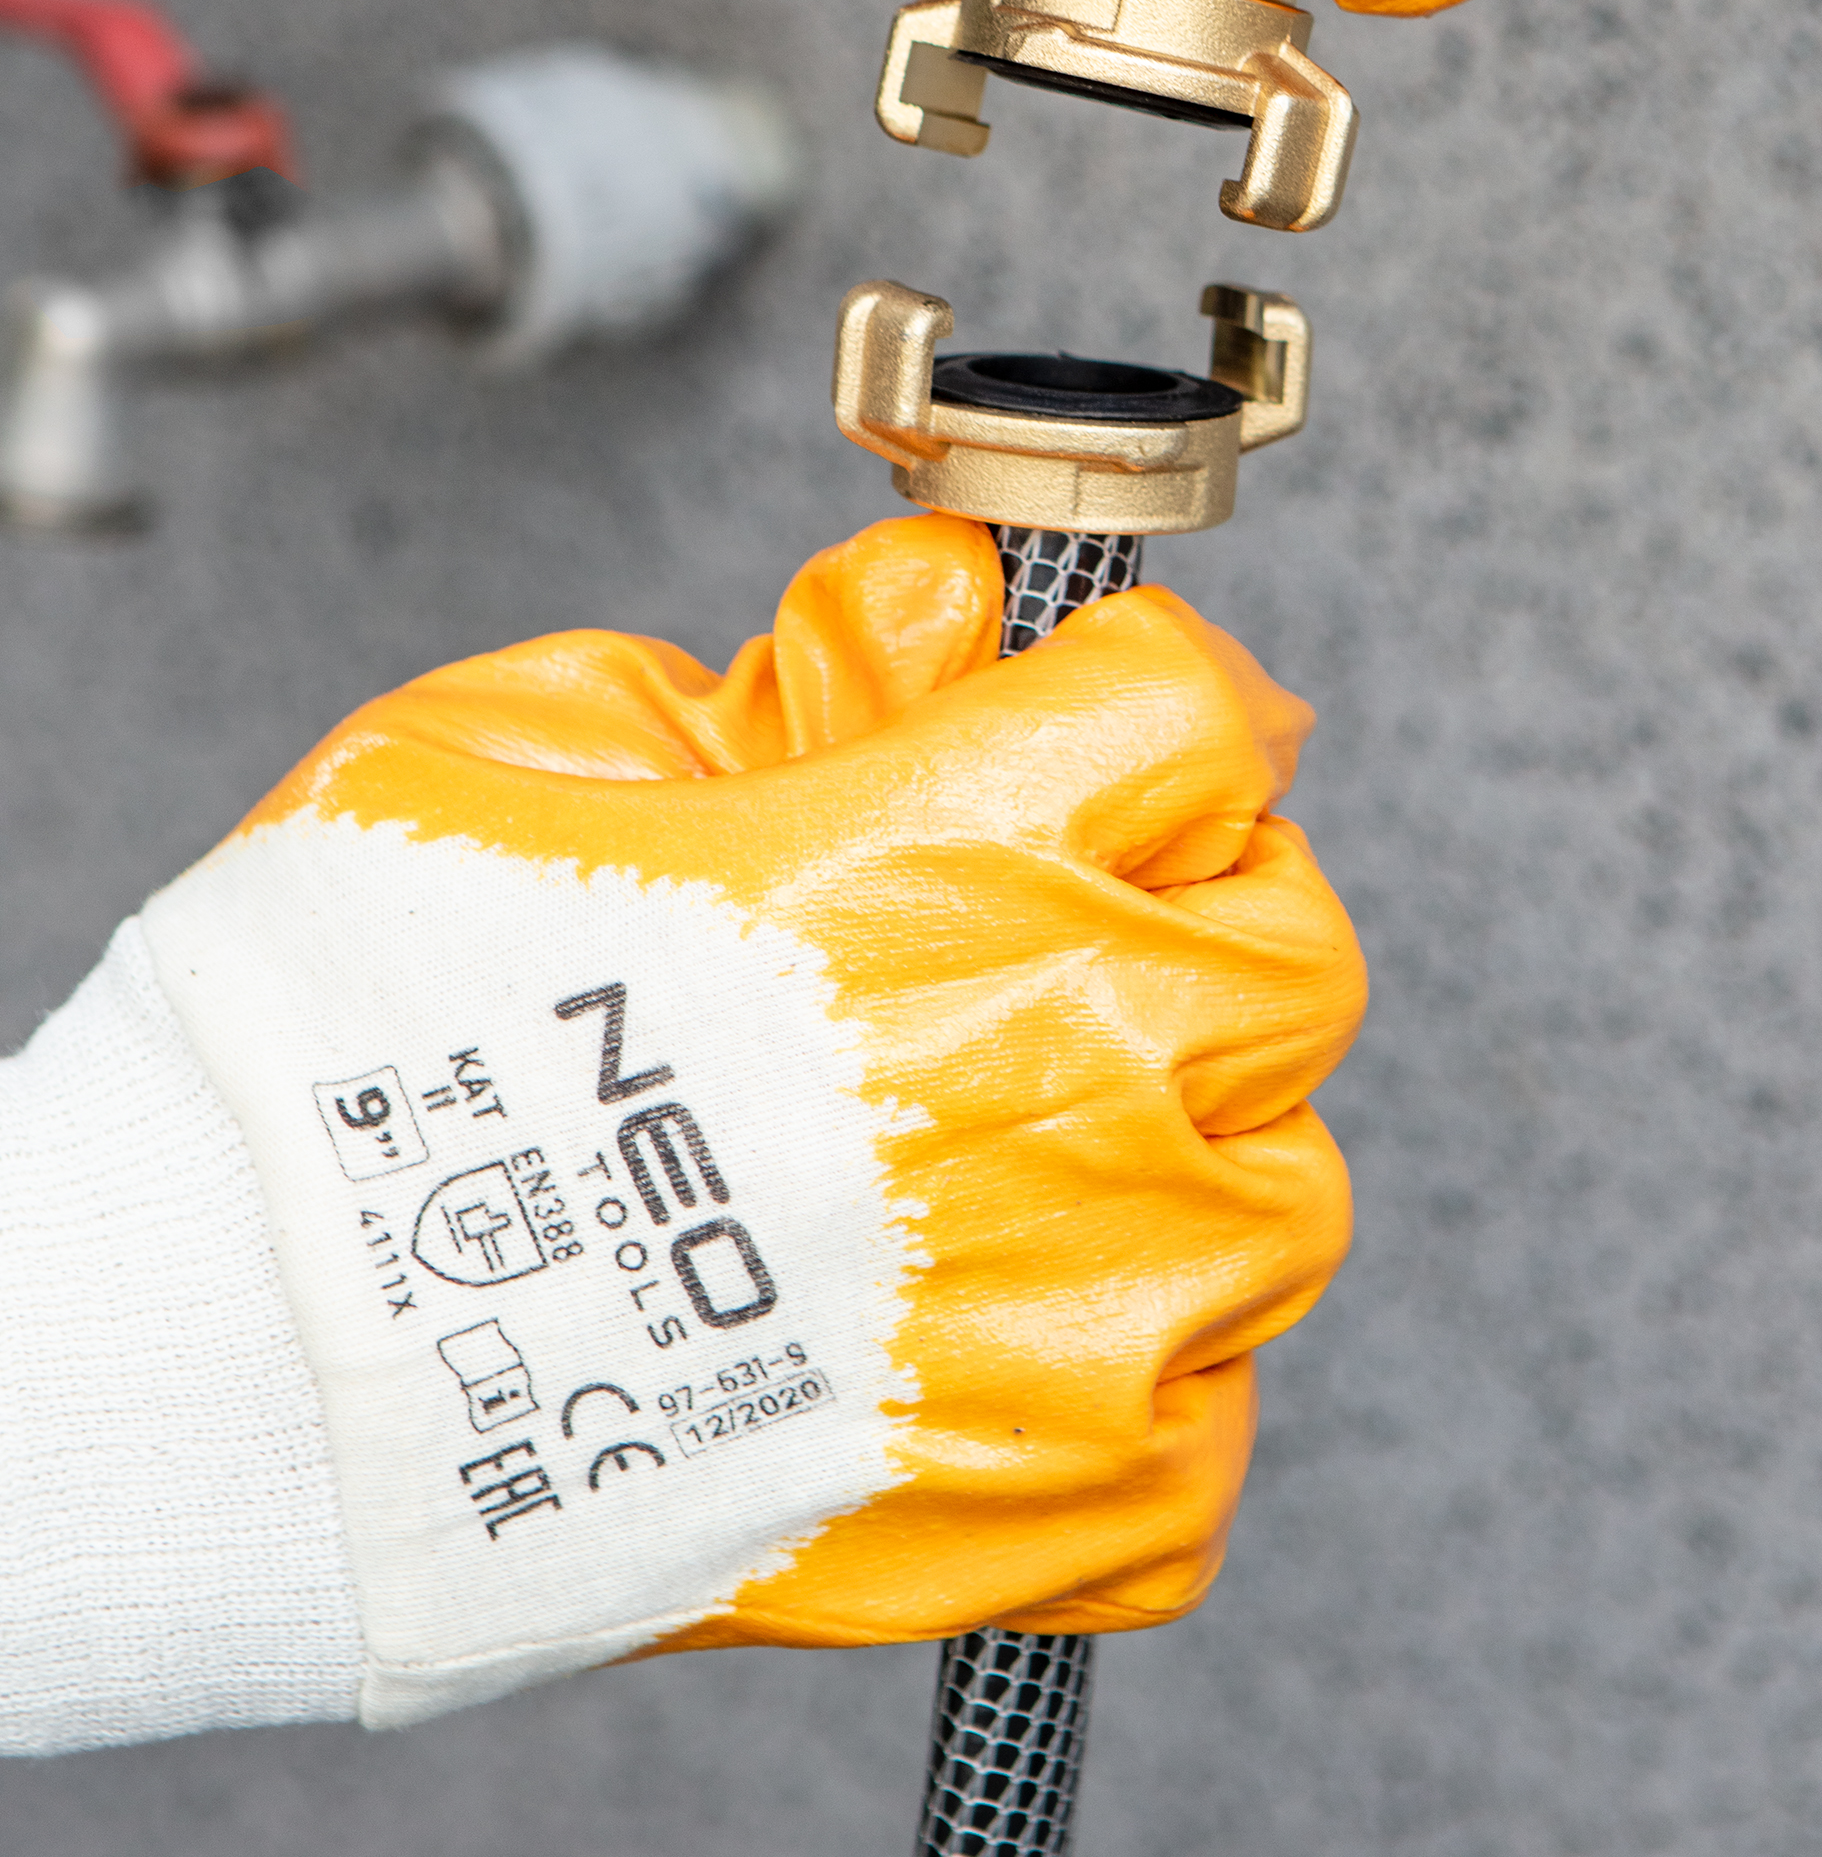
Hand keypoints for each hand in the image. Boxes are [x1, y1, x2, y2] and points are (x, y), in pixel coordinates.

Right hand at [143, 514, 1362, 1722]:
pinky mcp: (1035, 1502)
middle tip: (1073, 902)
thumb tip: (942, 617)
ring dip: (1182, 1136)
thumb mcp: (538, 739)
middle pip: (1289, 935)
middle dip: (1193, 891)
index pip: (1192, 706)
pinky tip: (1011, 1316)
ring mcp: (1069, 1306)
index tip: (1104, 708)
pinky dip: (1142, 1373)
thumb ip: (787, 669)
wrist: (235, 1360)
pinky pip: (1207, 1426)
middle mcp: (1049, 1069)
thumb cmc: (350, 1037)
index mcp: (939, 857)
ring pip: (1279, 1183)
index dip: (1140, 686)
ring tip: (1024, 1128)